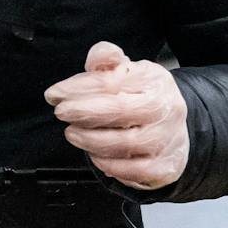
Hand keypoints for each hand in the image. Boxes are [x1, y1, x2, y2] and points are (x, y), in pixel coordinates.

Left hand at [45, 42, 188, 190]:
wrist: (173, 127)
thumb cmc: (140, 97)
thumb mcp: (126, 70)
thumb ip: (106, 60)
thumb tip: (96, 58)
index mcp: (154, 80)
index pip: (112, 81)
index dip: (78, 88)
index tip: (54, 94)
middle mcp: (166, 108)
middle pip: (121, 110)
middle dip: (84, 112)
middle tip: (61, 113)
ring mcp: (168, 139)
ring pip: (126, 143)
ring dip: (91, 140)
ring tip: (73, 134)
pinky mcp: (166, 166)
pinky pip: (135, 170)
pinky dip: (110, 164)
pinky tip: (96, 155)